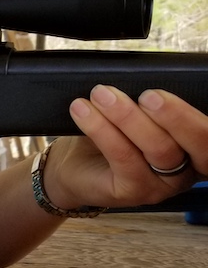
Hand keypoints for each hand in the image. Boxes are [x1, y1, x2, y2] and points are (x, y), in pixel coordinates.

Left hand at [42, 85, 206, 209]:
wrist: (72, 165)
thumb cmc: (111, 134)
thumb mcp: (138, 113)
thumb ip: (153, 103)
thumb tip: (150, 76)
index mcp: (195, 147)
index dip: (200, 116)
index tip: (178, 91)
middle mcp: (187, 170)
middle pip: (198, 143)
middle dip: (177, 116)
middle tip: (148, 94)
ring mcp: (162, 185)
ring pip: (159, 148)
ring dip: (129, 117)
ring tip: (101, 95)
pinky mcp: (133, 192)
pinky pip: (124, 157)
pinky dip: (102, 129)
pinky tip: (83, 110)